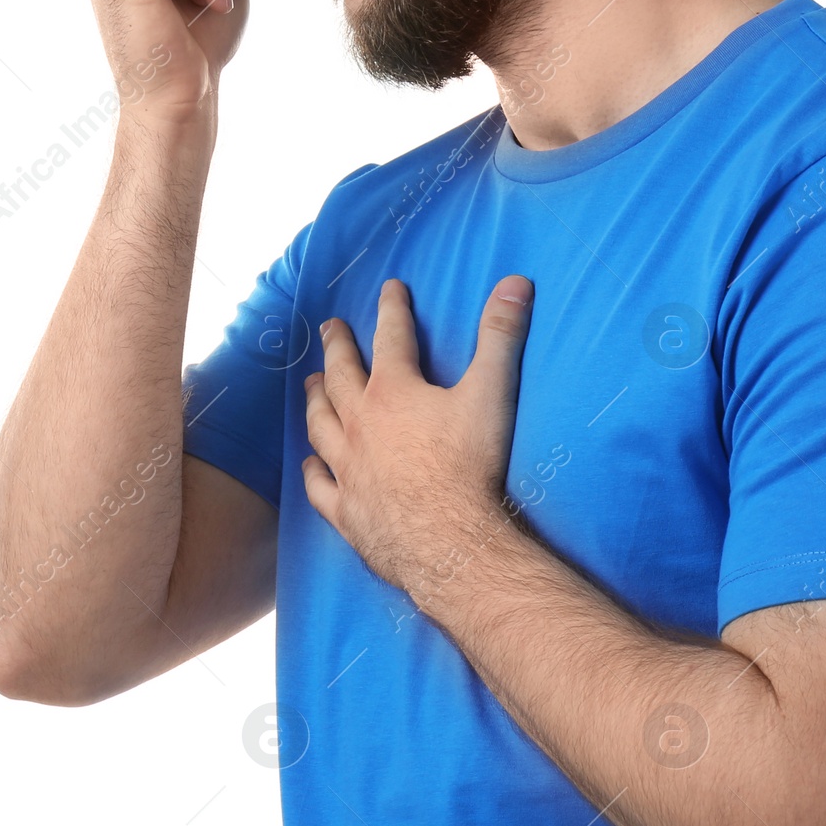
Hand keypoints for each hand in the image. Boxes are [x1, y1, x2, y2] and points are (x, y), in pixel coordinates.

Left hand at [302, 275, 534, 605]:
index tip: (390, 288)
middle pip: (341, 376)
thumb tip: (515, 283)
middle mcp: (360, 424)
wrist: (449, 543)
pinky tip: (309, 464)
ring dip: (315, 400)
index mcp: (394, 392)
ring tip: (311, 383)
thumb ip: (500, 335)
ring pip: (320, 424)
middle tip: (332, 327)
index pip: (391, 336)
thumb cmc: (470, 466)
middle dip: (338, 347)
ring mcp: (347, 468)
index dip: (392, 308)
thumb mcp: (492, 393)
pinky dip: (313, 472)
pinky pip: (319, 486)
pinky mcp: (345, 511)